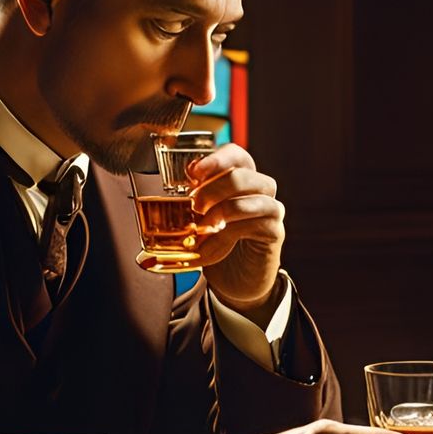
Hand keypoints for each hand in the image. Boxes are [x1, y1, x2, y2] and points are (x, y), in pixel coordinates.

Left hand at [186, 143, 283, 309]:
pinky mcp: (275, 232)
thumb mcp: (200, 218)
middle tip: (194, 205)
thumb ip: (190, 204)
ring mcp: (271, 208)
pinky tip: (207, 249)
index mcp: (242, 177)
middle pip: (242, 174)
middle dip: (213, 189)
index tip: (193, 173)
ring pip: (251, 198)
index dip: (216, 160)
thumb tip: (158, 201)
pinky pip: (251, 226)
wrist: (236, 278)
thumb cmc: (218, 241)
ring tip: (200, 227)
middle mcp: (260, 189)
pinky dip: (224, 238)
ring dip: (220, 211)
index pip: (236, 155)